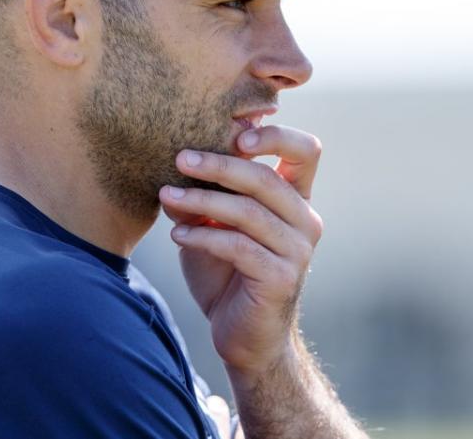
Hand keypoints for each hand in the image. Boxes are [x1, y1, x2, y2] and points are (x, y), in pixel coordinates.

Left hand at [158, 125, 323, 375]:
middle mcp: (305, 219)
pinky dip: (203, 237)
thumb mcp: (212, 227)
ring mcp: (298, 250)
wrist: (243, 337)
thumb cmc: (227, 274)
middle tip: (179, 158)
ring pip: (248, 211)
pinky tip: (177, 236)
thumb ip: (203, 197)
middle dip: (218, 164)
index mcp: (296, 199)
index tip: (234, 135)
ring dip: (201, 201)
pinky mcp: (280, 278)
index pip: (306, 151)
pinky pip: (238, 246)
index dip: (276, 135)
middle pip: (266, 178)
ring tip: (166, 196)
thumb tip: (176, 168)